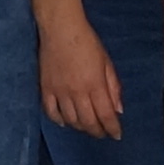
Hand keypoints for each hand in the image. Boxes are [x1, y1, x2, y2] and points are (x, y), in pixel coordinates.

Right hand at [38, 3, 123, 138]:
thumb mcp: (107, 62)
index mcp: (95, 85)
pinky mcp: (46, 89)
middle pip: (88, 122)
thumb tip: (118, 109)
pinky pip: (51, 112)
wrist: (61, 29)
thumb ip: (113, 86)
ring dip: (80, 127)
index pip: (106, 115)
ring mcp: (60, 92)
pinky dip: (58, 120)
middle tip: (102, 133)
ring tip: (87, 126)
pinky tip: (65, 122)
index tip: (116, 135)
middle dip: (97, 131)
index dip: (112, 128)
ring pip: (70, 120)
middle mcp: (77, 92)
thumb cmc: (87, 42)